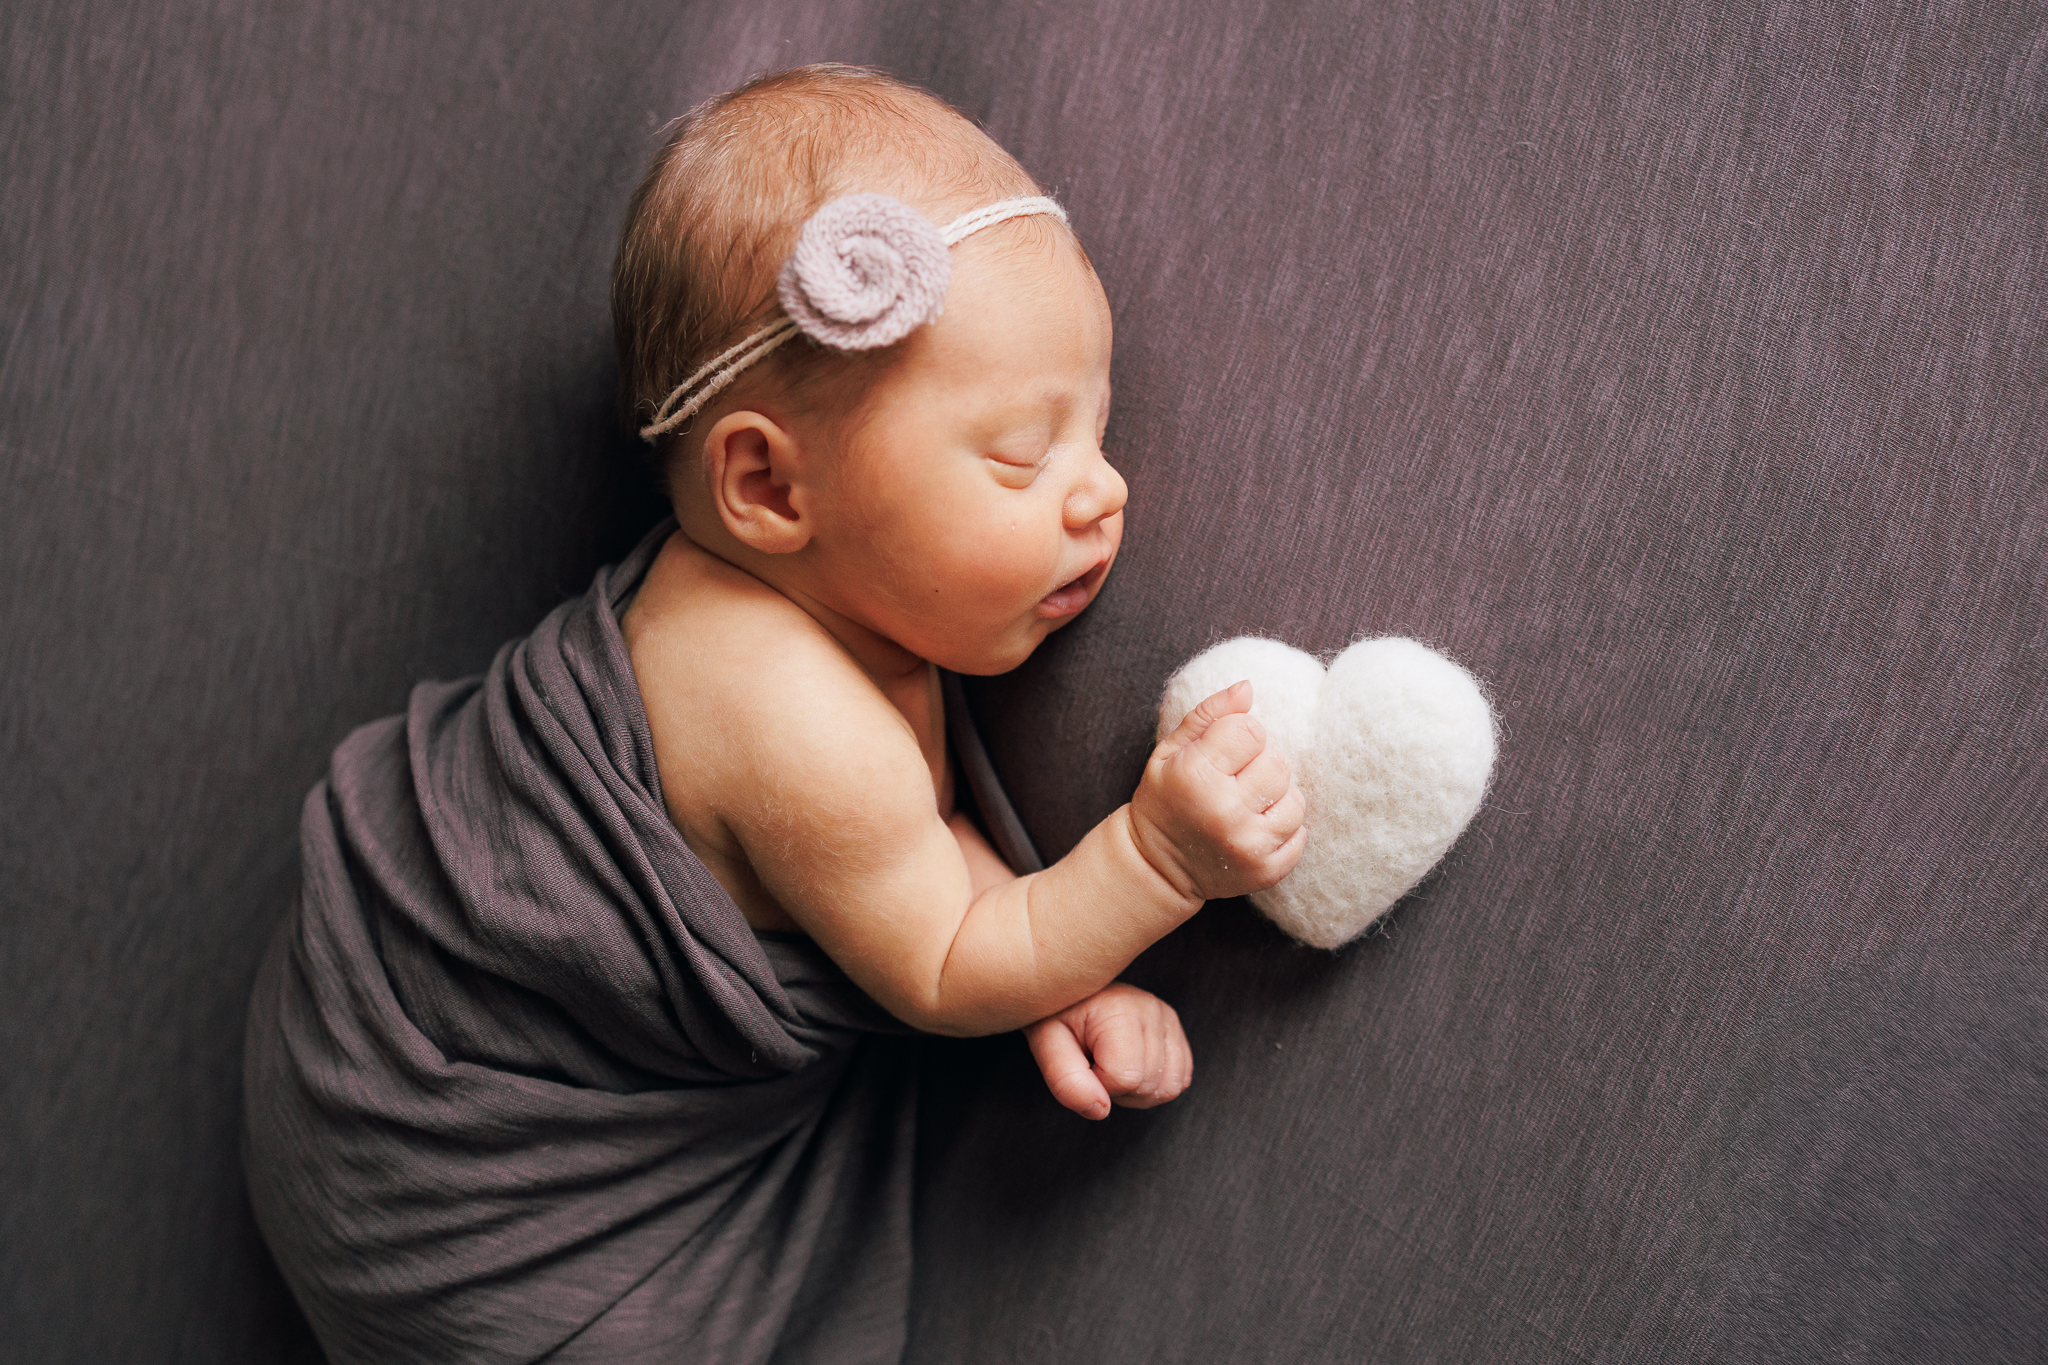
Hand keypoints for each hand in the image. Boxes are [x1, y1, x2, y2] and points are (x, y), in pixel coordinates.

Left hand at [1025, 983, 1193, 1119]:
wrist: (1070, 991)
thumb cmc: (1056, 1017)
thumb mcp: (1045, 1045)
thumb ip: (1066, 1081)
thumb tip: (1100, 1110)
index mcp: (1120, 1009)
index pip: (1125, 1078)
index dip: (1098, 1084)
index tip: (1083, 1061)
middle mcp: (1152, 1009)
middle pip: (1148, 1086)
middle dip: (1117, 1089)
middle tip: (1095, 1063)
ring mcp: (1168, 1018)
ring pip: (1169, 1088)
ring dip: (1138, 1091)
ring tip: (1112, 1065)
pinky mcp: (1175, 1029)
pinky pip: (1180, 1080)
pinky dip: (1155, 1086)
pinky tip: (1131, 1066)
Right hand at [1127, 680, 1306, 902]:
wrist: (1155, 868)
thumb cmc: (1164, 800)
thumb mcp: (1169, 751)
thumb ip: (1208, 715)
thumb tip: (1248, 687)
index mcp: (1195, 776)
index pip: (1250, 730)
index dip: (1238, 737)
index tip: (1222, 754)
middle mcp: (1224, 812)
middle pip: (1277, 764)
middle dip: (1259, 766)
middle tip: (1235, 781)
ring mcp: (1248, 847)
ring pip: (1295, 800)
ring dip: (1276, 798)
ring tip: (1248, 805)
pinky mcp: (1266, 872)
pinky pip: (1299, 835)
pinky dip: (1282, 829)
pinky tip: (1256, 829)